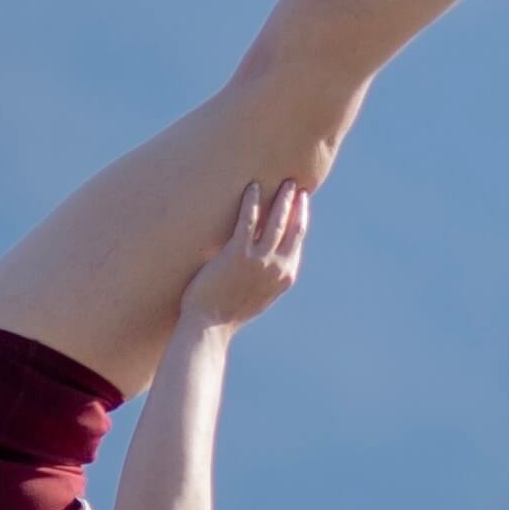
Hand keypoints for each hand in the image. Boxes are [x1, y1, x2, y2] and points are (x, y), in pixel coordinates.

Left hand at [179, 178, 309, 331]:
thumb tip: (264, 256)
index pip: (297, 240)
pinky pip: (248, 220)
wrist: (208, 328)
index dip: (300, 218)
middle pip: (293, 227)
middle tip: (293, 183)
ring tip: (281, 181)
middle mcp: (278, 268)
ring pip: (276, 220)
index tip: (300, 201)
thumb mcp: (256, 296)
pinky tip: (252, 187)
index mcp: (285, 277)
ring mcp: (259, 261)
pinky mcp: (238, 254)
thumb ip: (265, 276)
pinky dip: (251, 201)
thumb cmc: (226, 314)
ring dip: (281, 198)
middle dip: (295, 203)